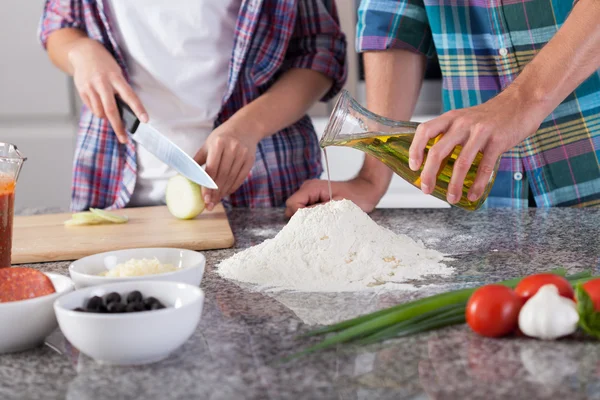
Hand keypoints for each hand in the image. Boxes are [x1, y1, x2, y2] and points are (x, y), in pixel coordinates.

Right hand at [69, 39, 147, 143]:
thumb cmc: (104, 65)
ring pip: (100, 112)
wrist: (83, 52)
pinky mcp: (82, 90)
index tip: (145, 120)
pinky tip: (97, 101)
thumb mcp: (116, 73)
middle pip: (111, 110)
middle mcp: (103, 83)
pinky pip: (91, 108)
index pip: (130, 96)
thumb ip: (119, 90)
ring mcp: (91, 87)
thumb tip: (124, 112)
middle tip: (124, 139)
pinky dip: (97, 110)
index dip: (138, 109)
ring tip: (107, 109)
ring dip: (106, 116)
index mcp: (116, 77)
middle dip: (118, 127)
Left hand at [194, 122, 257, 210]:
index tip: (204, 198)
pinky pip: (240, 178)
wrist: (245, 127)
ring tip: (215, 202)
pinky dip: (232, 188)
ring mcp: (242, 154)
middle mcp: (232, 148)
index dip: (207, 185)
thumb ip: (198, 160)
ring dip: (223, 192)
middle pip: (222, 176)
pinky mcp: (250, 160)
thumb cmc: (222, 136)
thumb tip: (183, 175)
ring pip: (231, 179)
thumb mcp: (208, 144)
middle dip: (215, 193)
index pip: (211, 169)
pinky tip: (225, 193)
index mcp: (218, 143)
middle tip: (208, 205)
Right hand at [284, 177, 382, 216]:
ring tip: (319, 224)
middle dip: (300, 219)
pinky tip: (322, 222)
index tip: (310, 225)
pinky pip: (306, 210)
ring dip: (306, 219)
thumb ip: (318, 212)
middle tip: (313, 227)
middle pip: (292, 207)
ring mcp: (310, 194)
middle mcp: (307, 189)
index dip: (298, 217)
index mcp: (311, 188)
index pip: (293, 204)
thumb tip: (303, 221)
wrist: (365, 191)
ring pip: (298, 210)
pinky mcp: (314, 200)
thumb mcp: (337, 207)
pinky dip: (311, 218)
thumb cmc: (356, 197)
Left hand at [408, 92, 543, 203]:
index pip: (424, 131)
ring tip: (452, 198)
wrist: (521, 102)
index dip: (415, 149)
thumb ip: (450, 135)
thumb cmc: (490, 117)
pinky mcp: (498, 141)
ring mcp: (480, 132)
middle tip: (426, 189)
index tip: (413, 167)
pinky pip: (485, 167)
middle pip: (438, 151)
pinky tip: (473, 195)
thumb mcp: (465, 119)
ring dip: (454, 184)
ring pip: (461, 163)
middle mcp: (462, 123)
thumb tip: (434, 164)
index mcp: (451, 118)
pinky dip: (478, 184)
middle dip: (429, 174)